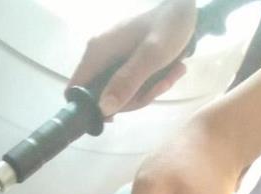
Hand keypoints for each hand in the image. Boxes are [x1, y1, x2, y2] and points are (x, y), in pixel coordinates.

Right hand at [68, 0, 196, 115]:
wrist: (185, 6)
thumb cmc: (169, 25)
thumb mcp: (152, 55)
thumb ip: (127, 81)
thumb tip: (103, 109)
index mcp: (97, 53)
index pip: (75, 90)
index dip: (89, 109)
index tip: (114, 116)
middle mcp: (98, 57)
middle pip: (101, 98)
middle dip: (132, 100)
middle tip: (158, 88)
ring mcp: (110, 60)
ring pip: (118, 94)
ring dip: (146, 93)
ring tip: (170, 76)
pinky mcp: (123, 62)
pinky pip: (129, 85)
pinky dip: (149, 85)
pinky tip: (168, 72)